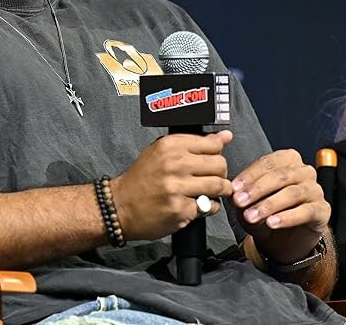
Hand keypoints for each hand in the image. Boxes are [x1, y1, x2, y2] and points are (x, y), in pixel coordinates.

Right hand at [111, 130, 233, 241]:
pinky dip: (208, 207)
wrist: (120, 205)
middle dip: (220, 173)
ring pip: (219, 186)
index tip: (211, 160)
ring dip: (219, 191)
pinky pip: (210, 207)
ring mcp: (178, 188)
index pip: (213, 144)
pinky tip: (196, 205)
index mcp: (170, 145)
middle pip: (220, 164)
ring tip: (210, 192)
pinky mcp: (180, 209)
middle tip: (212, 178)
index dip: (216, 153)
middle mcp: (174, 164)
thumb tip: (225, 136)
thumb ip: (194, 143)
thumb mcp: (162, 152)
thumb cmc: (141, 179)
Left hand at [231, 149, 328, 263]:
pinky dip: (287, 217)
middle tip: (239, 202)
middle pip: (280, 176)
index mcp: (288, 159)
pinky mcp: (323, 210)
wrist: (283, 237)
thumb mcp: (249, 200)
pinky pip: (306, 211)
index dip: (249, 175)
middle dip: (257, 190)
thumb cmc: (265, 209)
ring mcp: (316, 189)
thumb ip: (241, 193)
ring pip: (292, 193)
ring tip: (251, 216)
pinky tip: (272, 223)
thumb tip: (231, 192)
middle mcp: (305, 171)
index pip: (268, 163)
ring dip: (269, 205)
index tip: (233, 188)